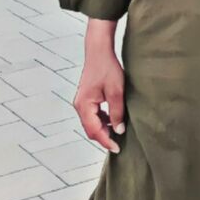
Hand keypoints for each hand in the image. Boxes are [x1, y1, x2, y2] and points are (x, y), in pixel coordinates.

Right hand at [73, 39, 125, 154]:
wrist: (99, 50)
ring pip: (92, 122)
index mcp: (84, 105)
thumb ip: (116, 112)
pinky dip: (102, 120)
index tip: (117, 148)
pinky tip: (113, 118)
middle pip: (91, 129)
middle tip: (119, 142)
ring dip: (103, 128)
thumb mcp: (116, 91)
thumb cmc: (107, 67)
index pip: (94, 130)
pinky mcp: (86, 98)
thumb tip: (118, 130)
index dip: (106, 141)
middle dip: (104, 136)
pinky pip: (93, 115)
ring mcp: (82, 102)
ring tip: (118, 131)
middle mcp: (80, 106)